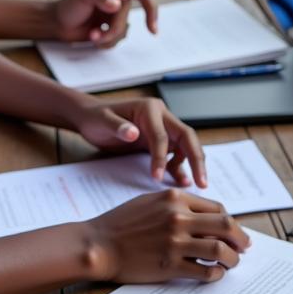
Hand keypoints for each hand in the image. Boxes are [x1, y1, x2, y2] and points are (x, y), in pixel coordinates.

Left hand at [51, 0, 157, 47]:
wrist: (59, 23)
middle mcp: (119, 2)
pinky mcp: (110, 31)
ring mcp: (115, 17)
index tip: (151, 27)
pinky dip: (105, 42)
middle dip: (112, 30)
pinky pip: (117, 41)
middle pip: (127, 19)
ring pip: (123, 32)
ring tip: (91, 35)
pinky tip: (93, 37)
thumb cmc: (71, 4)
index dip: (151, 8)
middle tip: (95, 33)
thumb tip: (117, 4)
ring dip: (107, 37)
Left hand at [74, 96, 205, 187]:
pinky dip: (180, 167)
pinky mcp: (160, 140)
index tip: (157, 177)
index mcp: (149, 108)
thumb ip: (117, 126)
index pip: (161, 135)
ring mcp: (163, 127)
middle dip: (196, 159)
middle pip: (186, 136)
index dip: (161, 157)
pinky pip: (175, 154)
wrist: (91, 117)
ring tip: (195, 185)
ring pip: (185, 146)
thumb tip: (133, 133)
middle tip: (202, 182)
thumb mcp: (102, 121)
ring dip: (192, 164)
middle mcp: (161, 115)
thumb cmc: (96, 117)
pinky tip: (181, 181)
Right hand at [87, 189, 249, 283]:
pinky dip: (216, 273)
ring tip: (232, 263)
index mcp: (174, 198)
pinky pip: (205, 271)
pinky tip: (214, 273)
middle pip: (225, 225)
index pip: (216, 208)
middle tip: (244, 248)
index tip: (234, 232)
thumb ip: (177, 204)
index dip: (230, 222)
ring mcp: (175, 242)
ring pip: (220, 249)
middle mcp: (177, 217)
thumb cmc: (122, 223)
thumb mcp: (150, 201)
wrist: (100, 244)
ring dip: (233, 258)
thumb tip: (205, 216)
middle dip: (240, 238)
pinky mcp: (170, 265)